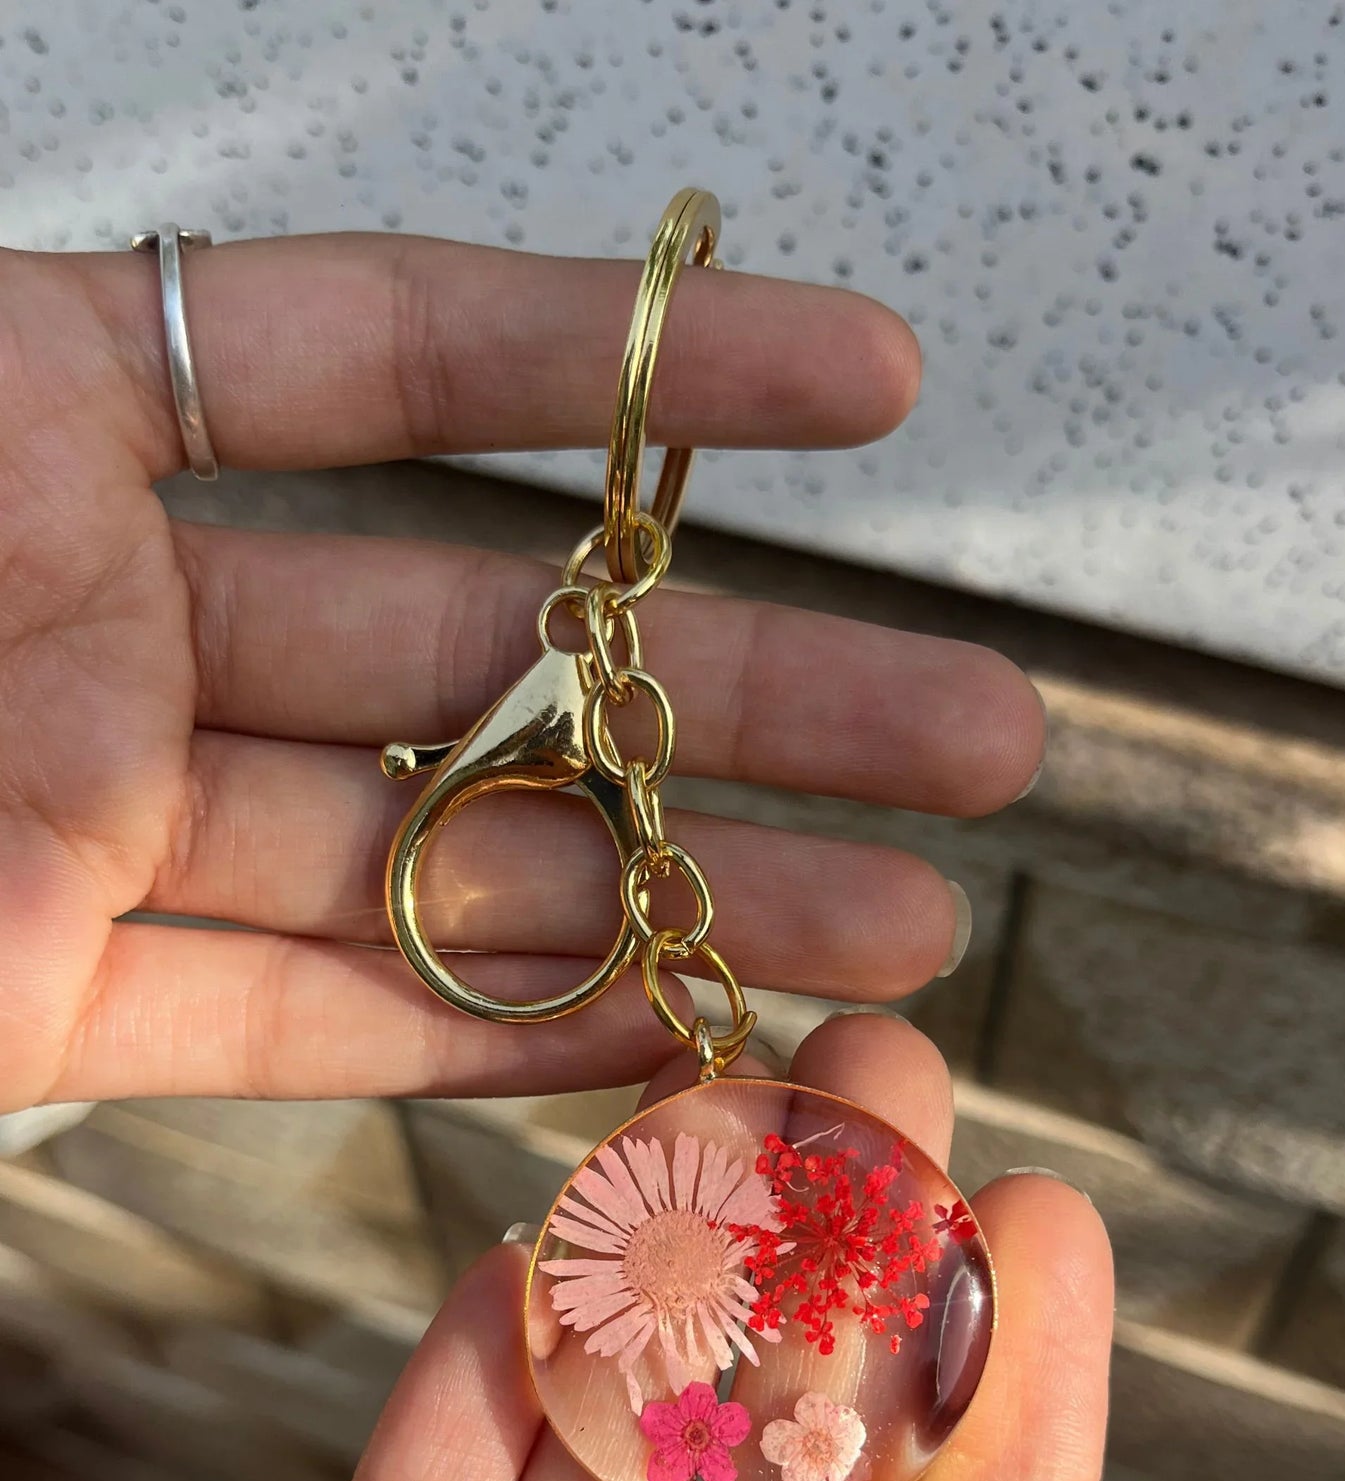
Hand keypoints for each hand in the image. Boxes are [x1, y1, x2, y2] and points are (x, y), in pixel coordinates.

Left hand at [0, 233, 1043, 1113]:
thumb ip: (100, 367)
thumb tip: (404, 299)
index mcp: (40, 418)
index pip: (388, 357)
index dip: (639, 366)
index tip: (867, 385)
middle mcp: (95, 624)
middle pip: (482, 649)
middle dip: (748, 695)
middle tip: (969, 731)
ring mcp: (85, 823)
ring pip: (429, 862)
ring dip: (668, 894)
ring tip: (895, 923)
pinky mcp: (43, 1001)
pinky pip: (295, 1018)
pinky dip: (475, 1034)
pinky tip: (662, 1025)